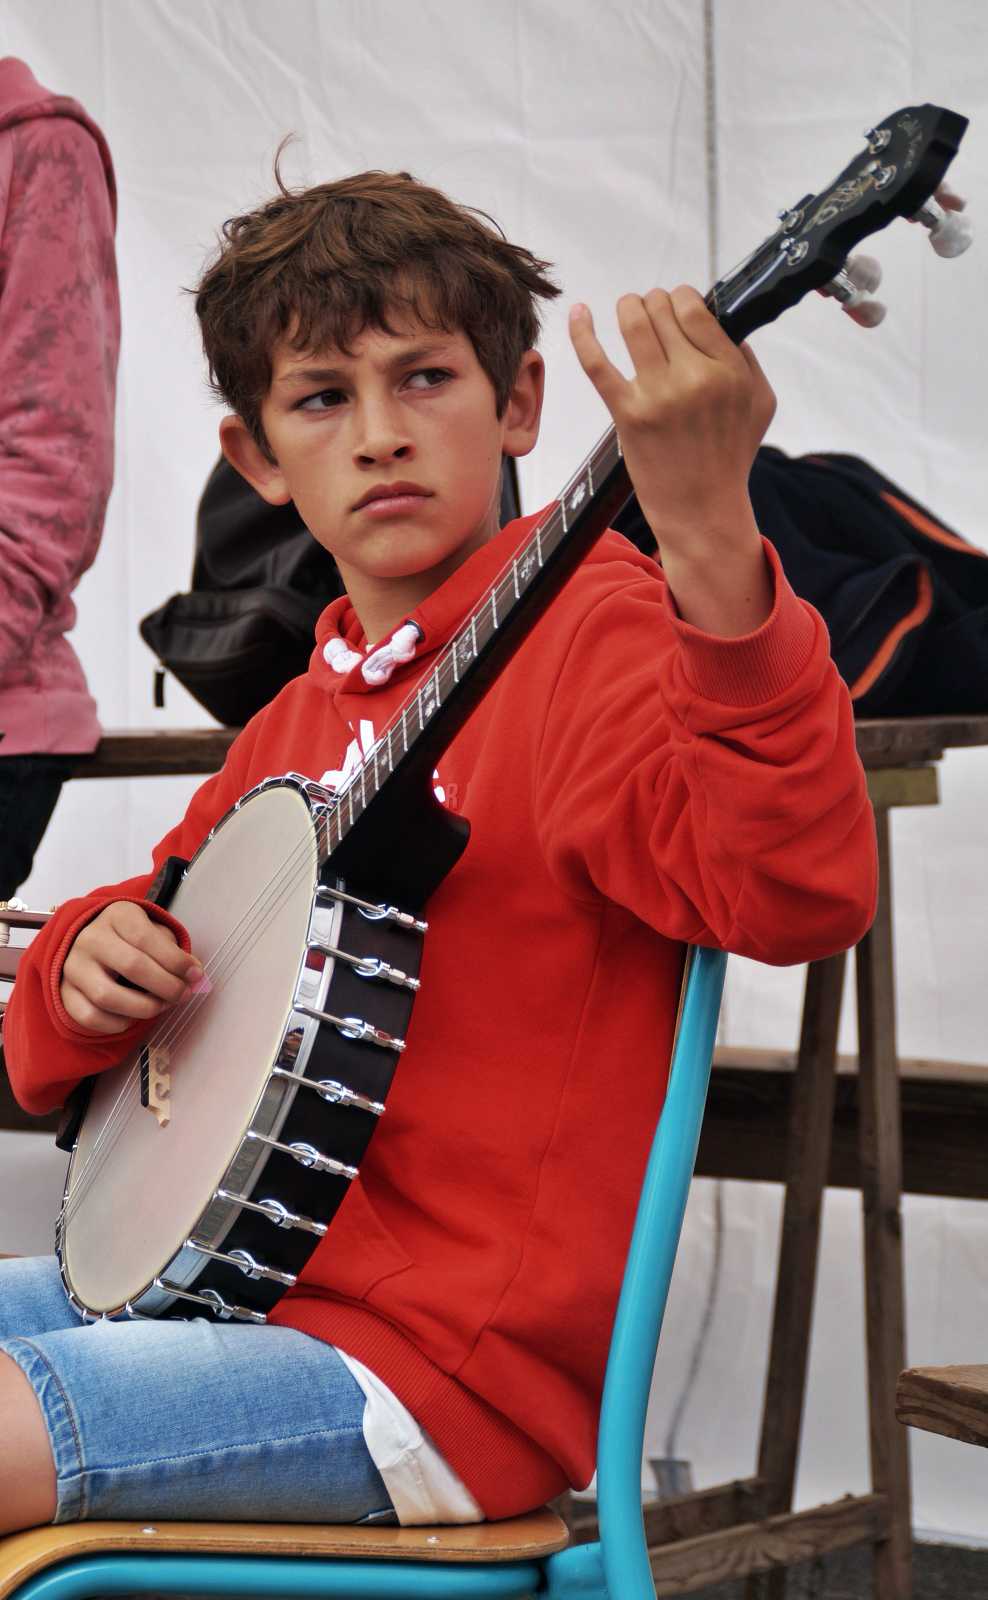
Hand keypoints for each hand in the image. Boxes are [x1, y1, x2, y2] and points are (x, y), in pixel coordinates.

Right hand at [61, 901, 202, 1035]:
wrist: (89, 942)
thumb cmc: (130, 938)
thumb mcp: (152, 929)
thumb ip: (173, 950)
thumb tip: (193, 975)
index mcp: (117, 916)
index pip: (147, 938)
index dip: (176, 960)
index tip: (195, 975)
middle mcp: (90, 938)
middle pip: (132, 967)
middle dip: (166, 986)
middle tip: (182, 995)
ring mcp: (73, 966)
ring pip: (107, 996)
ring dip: (143, 1008)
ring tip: (160, 1007)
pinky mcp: (64, 992)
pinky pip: (89, 1017)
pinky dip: (116, 1024)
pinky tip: (133, 1018)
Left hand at [568, 285, 775, 553]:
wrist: (702, 510)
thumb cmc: (729, 458)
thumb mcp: (760, 404)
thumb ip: (748, 359)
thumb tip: (721, 322)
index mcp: (729, 371)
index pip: (696, 308)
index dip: (681, 298)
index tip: (676, 305)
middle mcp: (696, 378)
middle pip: (663, 309)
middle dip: (654, 302)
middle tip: (650, 311)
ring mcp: (659, 395)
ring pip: (634, 323)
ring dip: (627, 307)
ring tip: (627, 309)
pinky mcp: (628, 415)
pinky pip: (597, 362)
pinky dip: (583, 333)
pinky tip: (579, 313)